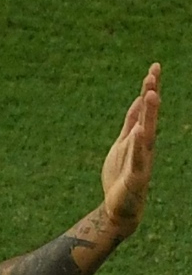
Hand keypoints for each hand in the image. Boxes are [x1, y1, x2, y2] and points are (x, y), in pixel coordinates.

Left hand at [101, 62, 160, 236]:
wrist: (119, 206)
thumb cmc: (122, 174)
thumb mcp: (123, 143)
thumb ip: (131, 123)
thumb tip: (138, 100)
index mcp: (140, 137)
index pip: (145, 109)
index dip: (150, 89)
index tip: (154, 67)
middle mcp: (145, 145)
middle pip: (149, 117)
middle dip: (150, 95)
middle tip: (153, 74)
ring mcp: (142, 160)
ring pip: (147, 133)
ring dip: (149, 114)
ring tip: (151, 94)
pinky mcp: (136, 175)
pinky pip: (137, 157)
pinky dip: (138, 144)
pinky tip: (140, 131)